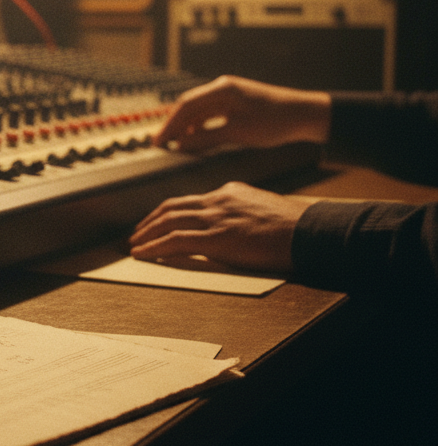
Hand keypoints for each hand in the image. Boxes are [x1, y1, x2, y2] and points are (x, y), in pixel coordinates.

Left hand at [129, 182, 312, 272]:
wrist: (311, 232)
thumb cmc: (295, 227)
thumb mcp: (263, 209)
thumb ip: (241, 212)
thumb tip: (231, 225)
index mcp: (230, 192)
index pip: (190, 199)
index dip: (168, 211)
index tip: (156, 220)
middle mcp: (219, 201)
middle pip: (172, 208)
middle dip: (150, 221)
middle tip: (136, 233)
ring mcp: (217, 218)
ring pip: (169, 222)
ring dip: (146, 234)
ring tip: (134, 245)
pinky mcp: (218, 238)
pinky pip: (176, 241)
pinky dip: (154, 247)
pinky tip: (142, 254)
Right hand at [155, 75, 330, 152]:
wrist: (305, 115)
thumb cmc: (275, 122)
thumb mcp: (237, 133)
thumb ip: (206, 138)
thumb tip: (180, 144)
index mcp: (222, 89)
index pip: (186, 105)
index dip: (169, 125)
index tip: (158, 141)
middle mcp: (222, 88)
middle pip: (189, 106)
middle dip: (174, 125)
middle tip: (160, 145)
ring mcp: (228, 95)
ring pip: (198, 111)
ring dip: (186, 127)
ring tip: (176, 145)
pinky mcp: (235, 104)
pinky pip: (210, 115)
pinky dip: (200, 127)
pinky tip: (196, 140)